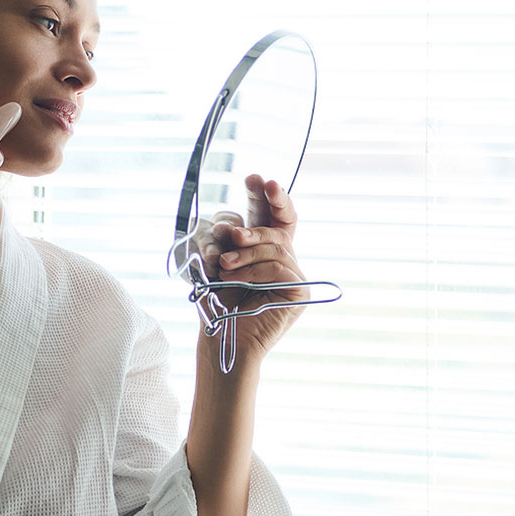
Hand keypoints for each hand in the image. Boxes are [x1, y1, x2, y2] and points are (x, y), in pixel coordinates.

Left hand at [194, 173, 308, 361]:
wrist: (220, 337)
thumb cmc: (215, 300)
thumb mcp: (214, 259)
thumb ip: (224, 238)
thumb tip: (233, 227)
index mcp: (263, 246)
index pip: (272, 213)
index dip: (268, 195)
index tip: (255, 178)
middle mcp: (283, 257)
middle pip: (283, 222)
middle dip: (266, 209)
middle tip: (238, 220)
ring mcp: (294, 274)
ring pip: (276, 245)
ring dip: (245, 252)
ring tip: (223, 265)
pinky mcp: (300, 292)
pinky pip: (279, 267)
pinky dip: (253, 271)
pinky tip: (234, 280)